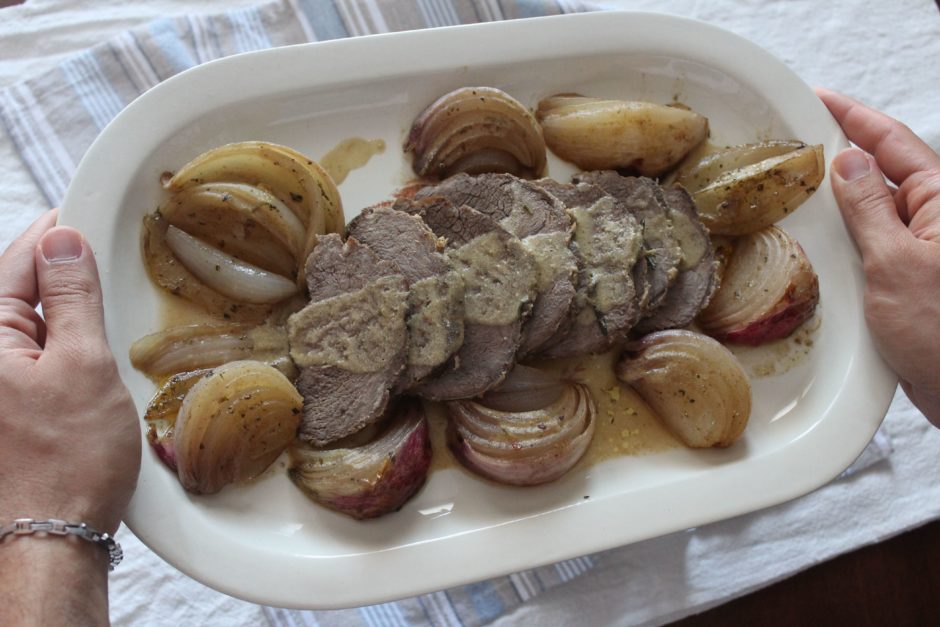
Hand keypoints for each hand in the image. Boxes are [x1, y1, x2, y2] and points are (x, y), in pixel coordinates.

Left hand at [0, 212, 140, 532]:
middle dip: (60, 269)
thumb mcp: (82, 364)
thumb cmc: (66, 462)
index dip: (55, 233)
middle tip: (106, 255)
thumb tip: (63, 240)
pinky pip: (31, 354)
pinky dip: (62, 342)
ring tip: (104, 301)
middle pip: (16, 290)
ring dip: (64, 309)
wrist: (51, 537)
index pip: (15, 261)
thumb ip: (70, 297)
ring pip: (26, 323)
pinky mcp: (6, 406)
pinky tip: (89, 346)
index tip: (87, 214)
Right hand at [817, 88, 939, 426]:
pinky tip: (818, 237)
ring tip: (798, 186)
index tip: (820, 99)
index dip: (855, 117)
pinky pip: (872, 242)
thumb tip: (846, 162)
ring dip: (838, 199)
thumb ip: (869, 209)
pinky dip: (844, 235)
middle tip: (795, 143)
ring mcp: (921, 249)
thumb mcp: (896, 263)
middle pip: (883, 171)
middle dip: (842, 154)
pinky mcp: (908, 277)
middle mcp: (934, 219)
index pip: (894, 143)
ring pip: (874, 209)